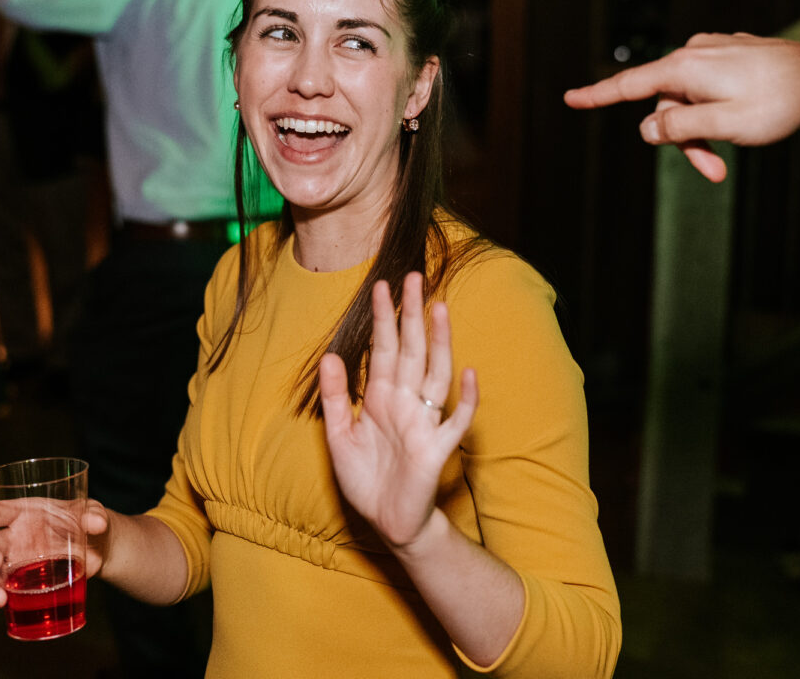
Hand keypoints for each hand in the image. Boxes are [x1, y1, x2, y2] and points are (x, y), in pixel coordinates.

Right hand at [0, 498, 109, 609]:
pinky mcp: (21, 582)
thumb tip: (97, 523)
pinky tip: (2, 603)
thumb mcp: (93, 512)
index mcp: (22, 513)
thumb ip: (94, 514)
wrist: (99, 547)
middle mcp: (12, 537)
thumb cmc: (88, 521)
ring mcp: (14, 562)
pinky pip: (0, 590)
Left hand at [320, 273, 476, 551]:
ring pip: (435, 373)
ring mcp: (424, 423)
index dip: (383, 319)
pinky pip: (457, 420)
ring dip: (438, 342)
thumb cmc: (367, 479)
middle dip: (411, 315)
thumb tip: (330, 355)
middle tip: (413, 277)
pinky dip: (466, 399)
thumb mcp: (339, 435)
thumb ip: (336, 396)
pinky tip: (469, 374)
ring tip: (439, 308)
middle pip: (412, 350)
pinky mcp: (437, 449)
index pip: (384, 349)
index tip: (381, 285)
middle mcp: (406, 403)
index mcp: (381, 398)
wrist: (387, 522)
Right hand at [563, 33, 799, 181]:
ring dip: (703, 129)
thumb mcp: (726, 126)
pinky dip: (715, 111)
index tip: (569, 99)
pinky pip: (707, 86)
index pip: (630, 85)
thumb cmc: (777, 104)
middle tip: (714, 170)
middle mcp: (694, 52)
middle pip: (666, 103)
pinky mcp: (730, 53)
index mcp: (686, 68)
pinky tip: (745, 119)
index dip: (598, 95)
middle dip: (683, 139)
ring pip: (688, 97)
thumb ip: (680, 128)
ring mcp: (713, 50)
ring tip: (731, 153)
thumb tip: (646, 127)